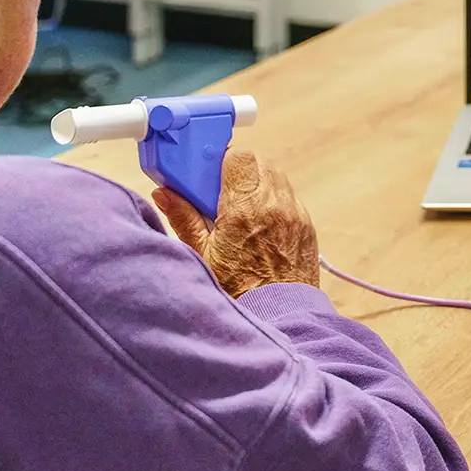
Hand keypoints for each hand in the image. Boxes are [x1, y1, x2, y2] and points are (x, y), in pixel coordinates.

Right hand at [152, 150, 320, 297]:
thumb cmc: (237, 289)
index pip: (239, 157)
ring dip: (258, 183)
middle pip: (259, 161)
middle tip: (222, 190)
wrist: (277, 314)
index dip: (223, 160)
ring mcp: (293, 214)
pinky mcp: (305, 225)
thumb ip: (183, 218)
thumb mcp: (201, 254)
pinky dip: (274, 201)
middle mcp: (273, 205)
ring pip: (276, 177)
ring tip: (240, 208)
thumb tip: (164, 193)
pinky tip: (260, 223)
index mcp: (244, 208)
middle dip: (239, 170)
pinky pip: (289, 198)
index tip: (211, 174)